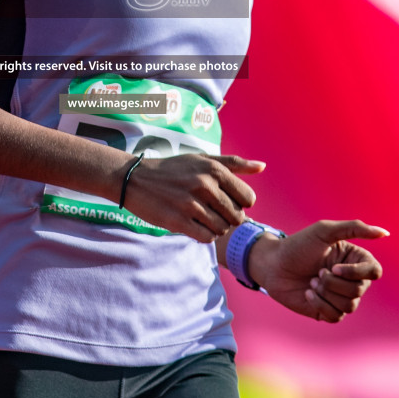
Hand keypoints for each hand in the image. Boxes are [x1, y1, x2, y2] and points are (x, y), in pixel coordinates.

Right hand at [122, 153, 264, 242]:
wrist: (135, 180)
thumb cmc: (173, 169)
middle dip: (229, 218)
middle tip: (214, 212)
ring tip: (203, 218)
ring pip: (222, 229)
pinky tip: (195, 226)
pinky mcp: (178, 221)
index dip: (241, 204)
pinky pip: (206, 238)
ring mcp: (191, 204)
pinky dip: (204, 236)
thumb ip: (234, 163)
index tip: (227, 202)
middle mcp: (204, 185)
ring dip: (216, 228)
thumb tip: (263, 167)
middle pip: (237, 217)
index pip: (248, 198)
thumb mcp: (203, 160)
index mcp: (214, 170)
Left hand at [248, 219, 386, 321]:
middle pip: (359, 290)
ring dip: (326, 292)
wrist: (273, 265)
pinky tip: (308, 293)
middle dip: (333, 282)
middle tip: (316, 272)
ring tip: (311, 281)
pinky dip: (320, 304)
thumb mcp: (325, 231)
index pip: (374, 271)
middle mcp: (352, 279)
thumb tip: (384, 233)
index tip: (334, 267)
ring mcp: (341, 297)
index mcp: (355, 260)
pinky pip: (336, 316)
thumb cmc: (298, 245)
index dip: (356, 272)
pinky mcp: (328, 312)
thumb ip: (355, 228)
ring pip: (349, 305)